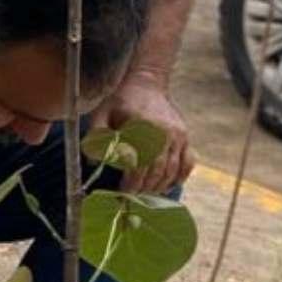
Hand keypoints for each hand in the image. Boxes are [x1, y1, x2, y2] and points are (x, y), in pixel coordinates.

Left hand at [92, 76, 192, 193]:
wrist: (147, 83)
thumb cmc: (120, 102)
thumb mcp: (102, 114)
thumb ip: (96, 137)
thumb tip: (94, 163)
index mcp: (141, 128)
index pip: (138, 166)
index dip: (130, 184)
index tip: (122, 193)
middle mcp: (162, 133)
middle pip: (156, 172)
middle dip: (143, 189)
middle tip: (132, 198)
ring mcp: (176, 135)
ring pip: (171, 171)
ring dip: (159, 187)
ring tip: (146, 194)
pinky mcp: (185, 136)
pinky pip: (188, 163)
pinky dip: (179, 178)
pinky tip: (167, 185)